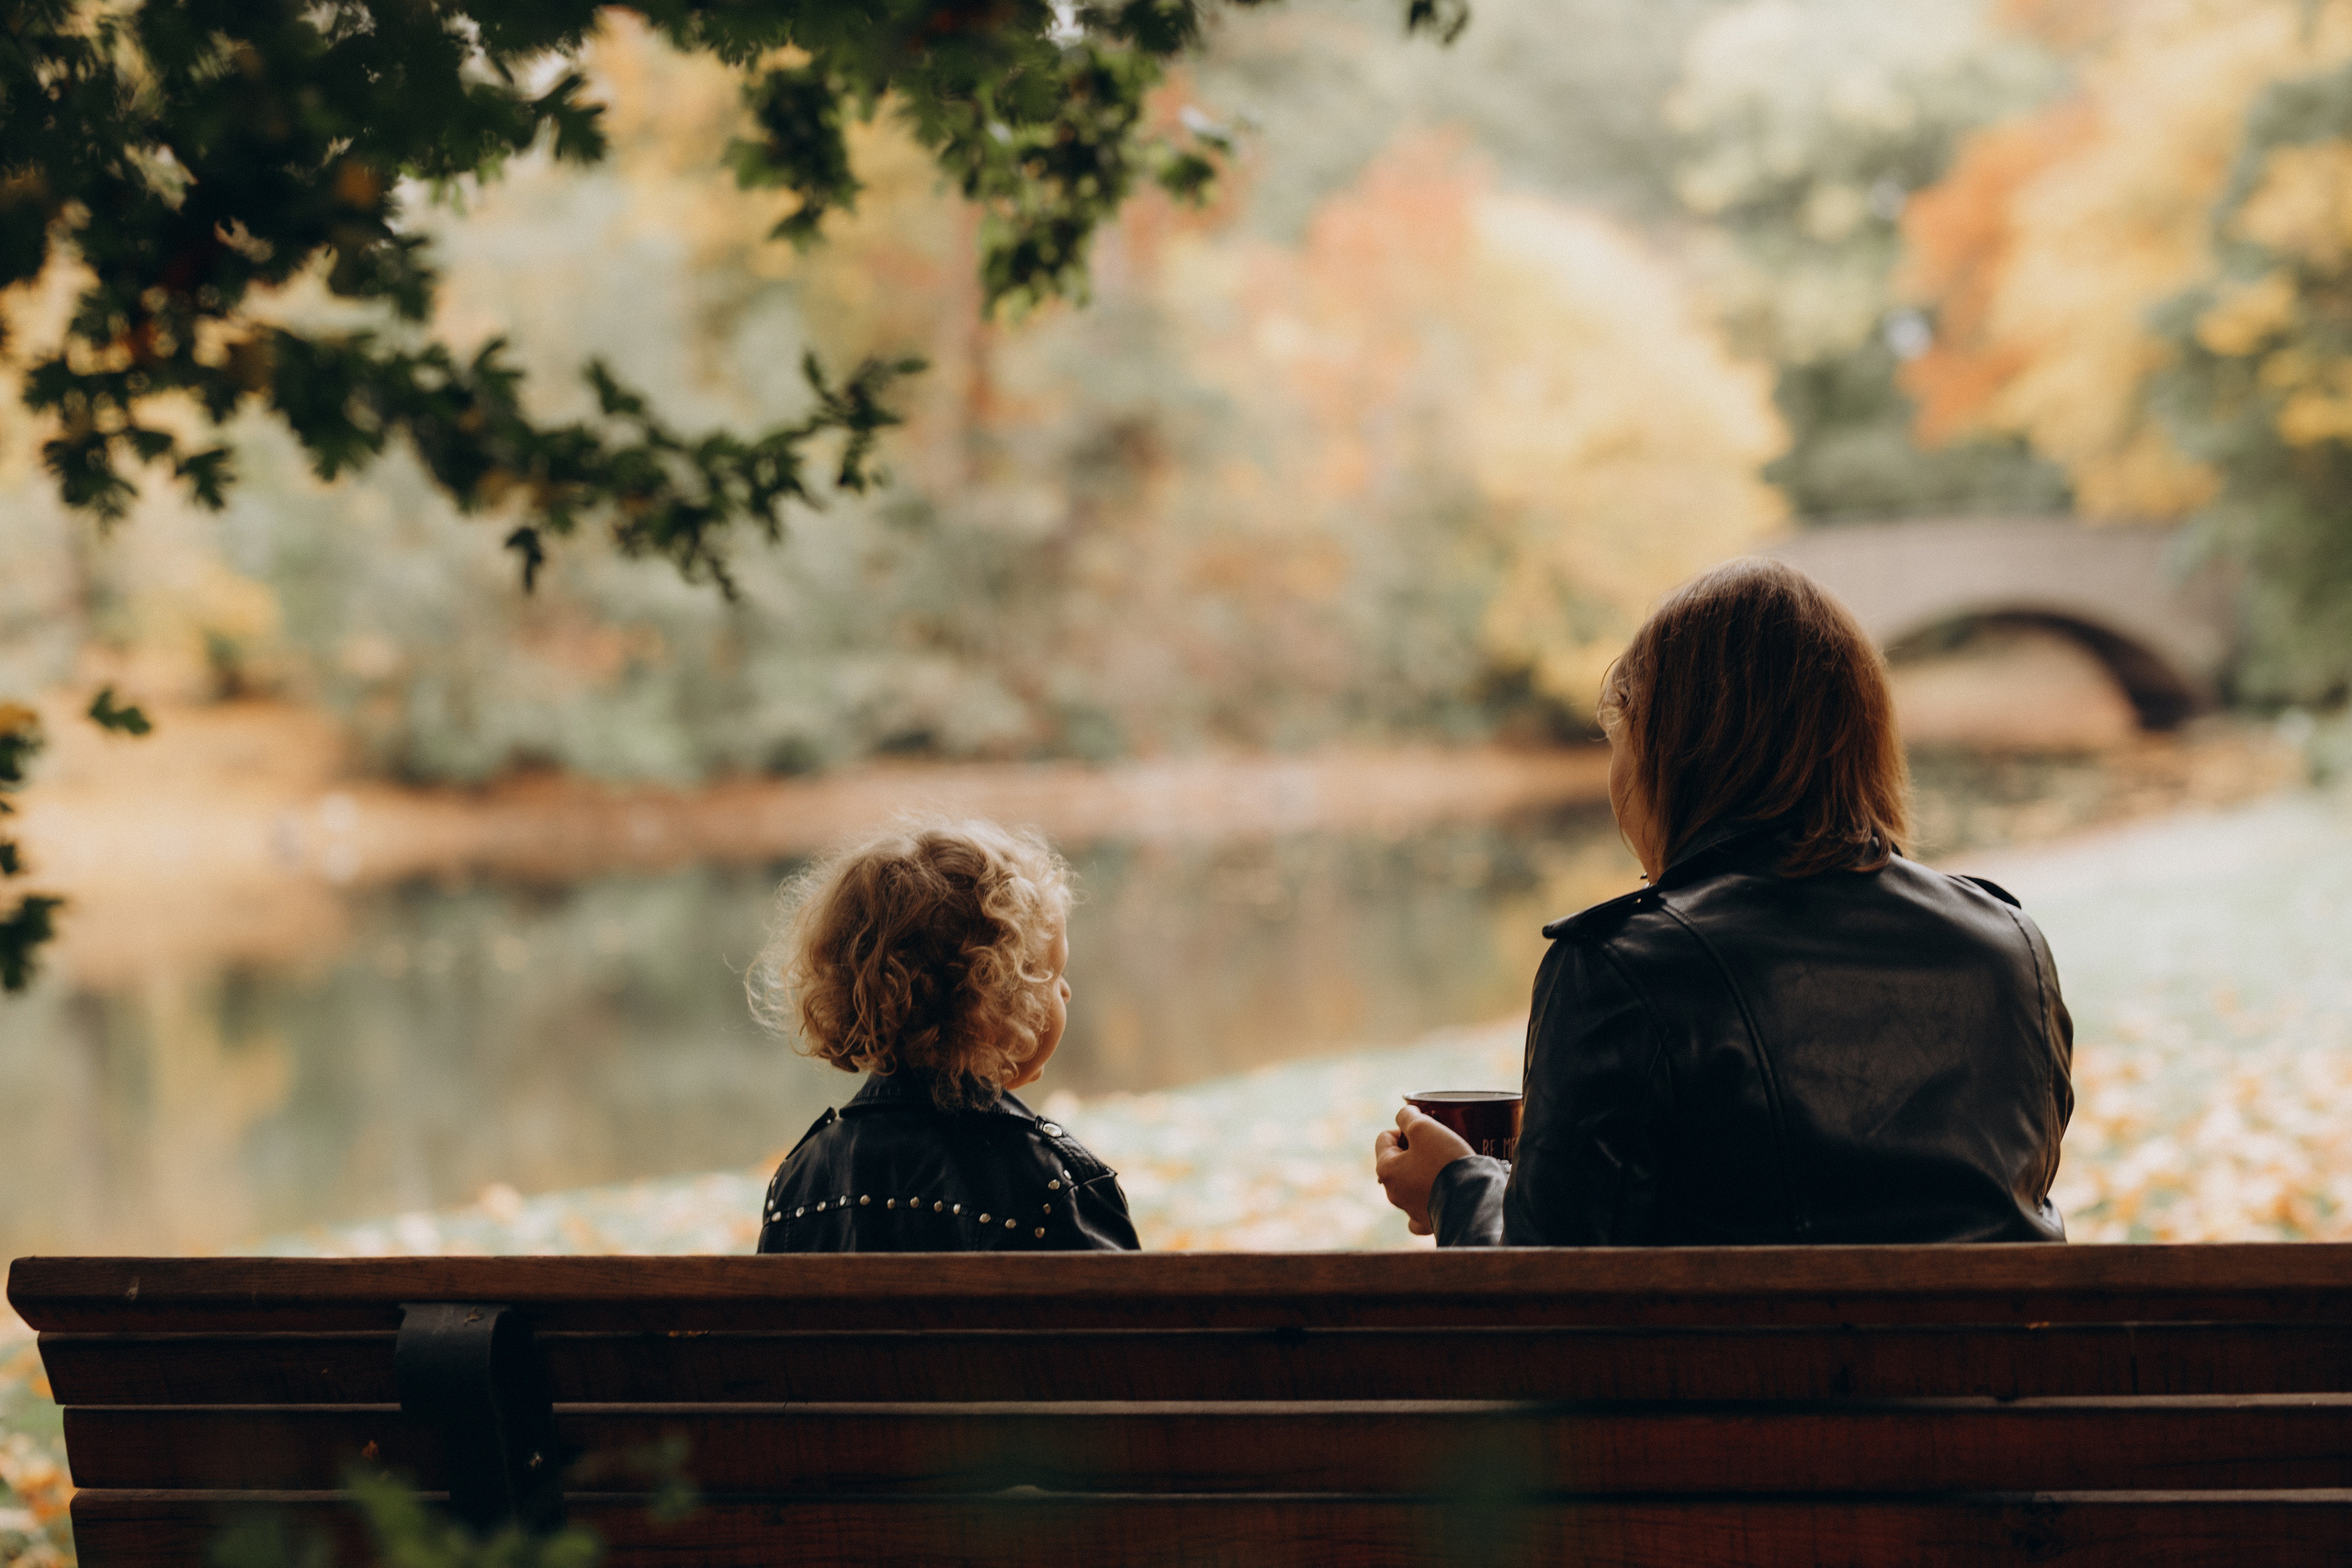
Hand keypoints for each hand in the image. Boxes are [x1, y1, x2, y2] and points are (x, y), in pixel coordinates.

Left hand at [1373, 1107, 1474, 1236]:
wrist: (1472, 1201)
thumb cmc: (1444, 1163)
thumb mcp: (1423, 1128)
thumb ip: (1408, 1116)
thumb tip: (1405, 1114)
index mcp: (1386, 1170)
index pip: (1385, 1138)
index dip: (1405, 1128)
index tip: (1426, 1130)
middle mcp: (1393, 1193)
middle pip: (1399, 1160)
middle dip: (1417, 1150)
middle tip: (1439, 1145)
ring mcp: (1411, 1210)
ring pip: (1413, 1183)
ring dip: (1426, 1172)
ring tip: (1447, 1166)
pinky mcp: (1430, 1222)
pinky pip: (1427, 1208)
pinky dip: (1433, 1198)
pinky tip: (1443, 1194)